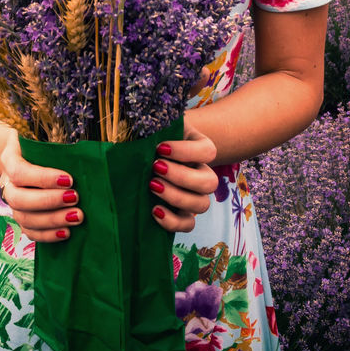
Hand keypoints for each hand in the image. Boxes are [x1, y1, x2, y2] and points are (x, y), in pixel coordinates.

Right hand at [0, 130, 81, 242]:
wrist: (22, 159)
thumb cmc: (37, 147)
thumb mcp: (41, 138)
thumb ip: (53, 142)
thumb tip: (79, 151)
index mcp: (9, 161)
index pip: (20, 172)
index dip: (43, 178)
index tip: (69, 179)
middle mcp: (7, 185)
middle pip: (19, 199)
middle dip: (49, 201)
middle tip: (75, 197)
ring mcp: (13, 205)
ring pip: (25, 218)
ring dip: (52, 220)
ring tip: (77, 216)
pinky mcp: (22, 219)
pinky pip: (30, 232)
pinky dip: (48, 235)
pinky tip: (66, 233)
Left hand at [148, 117, 217, 232]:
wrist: (145, 156)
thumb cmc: (151, 138)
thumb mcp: (155, 127)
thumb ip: (154, 126)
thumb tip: (140, 126)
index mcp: (200, 149)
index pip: (207, 151)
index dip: (186, 151)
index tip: (160, 147)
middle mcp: (202, 173)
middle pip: (209, 182)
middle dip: (181, 176)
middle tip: (155, 168)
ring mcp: (195, 195)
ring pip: (202, 204)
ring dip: (177, 197)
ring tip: (152, 186)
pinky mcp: (183, 213)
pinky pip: (189, 224)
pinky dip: (173, 221)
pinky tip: (155, 211)